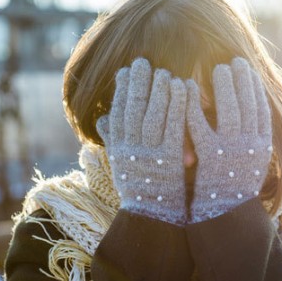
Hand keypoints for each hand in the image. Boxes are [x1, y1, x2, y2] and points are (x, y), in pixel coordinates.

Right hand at [97, 58, 187, 224]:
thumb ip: (113, 140)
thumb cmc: (140, 191)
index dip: (121, 90)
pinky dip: (176, 104)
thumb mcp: (121, 165)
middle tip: (143, 61)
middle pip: (132, 109)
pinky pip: (172, 126)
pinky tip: (181, 87)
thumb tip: (100, 118)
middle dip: (137, 83)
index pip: (117, 112)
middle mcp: (130, 149)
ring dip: (157, 90)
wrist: (153, 219)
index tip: (126, 71)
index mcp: (118, 149)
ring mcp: (149, 154)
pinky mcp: (169, 158)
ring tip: (163, 71)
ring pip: (151, 114)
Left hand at [186, 57, 272, 222]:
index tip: (248, 69)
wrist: (225, 217)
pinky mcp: (210, 157)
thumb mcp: (251, 163)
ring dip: (225, 87)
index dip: (255, 87)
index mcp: (263, 147)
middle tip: (234, 61)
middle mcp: (251, 147)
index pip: (262, 109)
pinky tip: (187, 87)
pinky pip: (201, 124)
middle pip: (249, 104)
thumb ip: (251, 140)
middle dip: (242, 80)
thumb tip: (249, 116)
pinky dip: (194, 104)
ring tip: (219, 69)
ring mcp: (232, 151)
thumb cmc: (234, 189)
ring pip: (230, 111)